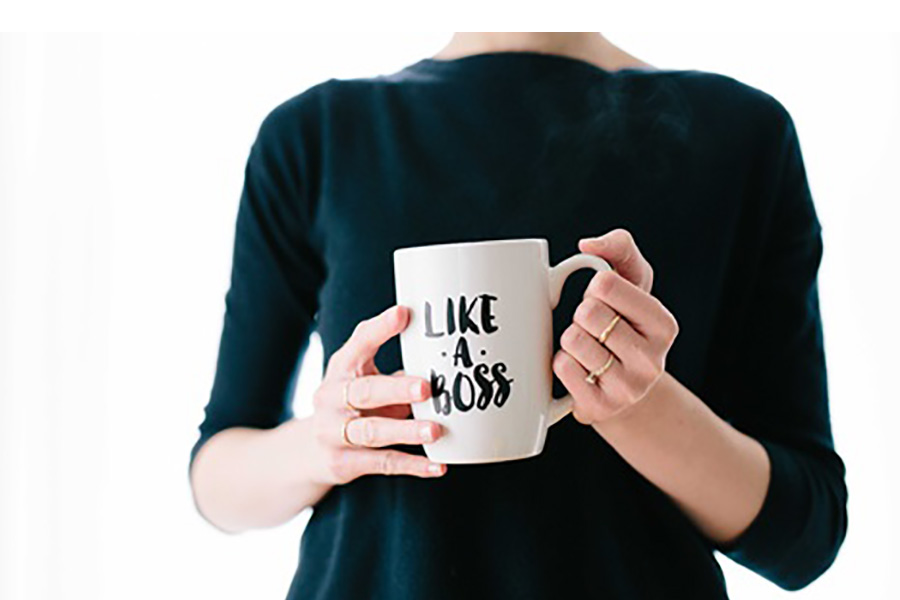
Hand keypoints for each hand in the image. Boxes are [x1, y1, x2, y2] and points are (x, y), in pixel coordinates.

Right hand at [309, 304, 446, 483]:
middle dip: (396, 389)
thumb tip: (447, 357)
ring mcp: (333, 432)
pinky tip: (438, 466)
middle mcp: (331, 398)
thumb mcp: (365, 379)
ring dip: (406, 431)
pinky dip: (412, 465)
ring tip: (435, 430)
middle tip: (426, 387)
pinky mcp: (343, 463)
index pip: (358, 344)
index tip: (404, 314)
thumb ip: (398, 369)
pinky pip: (382, 463)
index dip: (380, 329)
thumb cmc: (353, 405)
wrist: (309, 452)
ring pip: (372, 431)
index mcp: (341, 368)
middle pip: (364, 392)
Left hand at [552, 229, 678, 424]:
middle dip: (581, 314)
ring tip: (587, 348)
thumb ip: (619, 248)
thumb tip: (588, 245)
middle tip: (594, 328)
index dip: (594, 288)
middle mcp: (652, 360)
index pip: (605, 285)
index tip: (604, 301)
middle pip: (588, 313)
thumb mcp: (632, 281)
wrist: (621, 386)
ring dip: (570, 339)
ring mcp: (628, 389)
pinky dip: (561, 362)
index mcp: (664, 324)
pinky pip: (562, 368)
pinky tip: (579, 368)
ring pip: (573, 340)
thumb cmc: (623, 323)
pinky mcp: (601, 408)